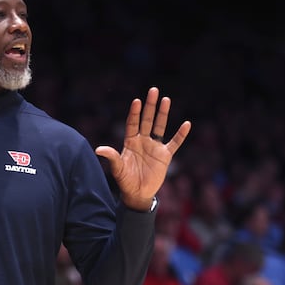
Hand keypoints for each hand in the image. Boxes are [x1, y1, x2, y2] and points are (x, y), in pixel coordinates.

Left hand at [95, 87, 190, 210]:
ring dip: (163, 114)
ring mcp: (154, 147)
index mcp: (130, 142)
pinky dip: (181, 135)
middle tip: (153, 90)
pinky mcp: (165, 156)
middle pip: (147, 120)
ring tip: (166, 99)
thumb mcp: (118, 168)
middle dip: (150, 106)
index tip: (137, 101)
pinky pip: (174, 143)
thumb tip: (98, 149)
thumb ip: (111, 157)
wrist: (138, 193)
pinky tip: (186, 124)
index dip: (135, 113)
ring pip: (160, 126)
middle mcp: (143, 141)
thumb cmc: (125, 181)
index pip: (133, 123)